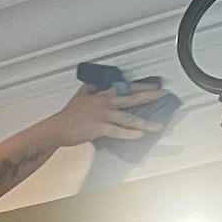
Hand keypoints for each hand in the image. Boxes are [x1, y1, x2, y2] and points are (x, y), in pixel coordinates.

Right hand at [51, 80, 167, 147]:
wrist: (58, 128)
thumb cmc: (68, 116)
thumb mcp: (79, 97)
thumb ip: (89, 90)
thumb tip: (93, 85)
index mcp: (102, 96)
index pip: (126, 88)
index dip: (142, 86)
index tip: (155, 86)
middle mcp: (104, 103)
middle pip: (131, 98)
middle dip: (149, 96)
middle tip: (163, 95)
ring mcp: (103, 115)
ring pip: (128, 118)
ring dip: (145, 122)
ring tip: (158, 126)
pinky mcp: (99, 128)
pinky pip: (118, 131)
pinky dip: (129, 134)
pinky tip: (140, 135)